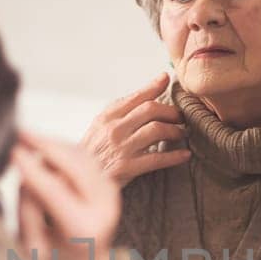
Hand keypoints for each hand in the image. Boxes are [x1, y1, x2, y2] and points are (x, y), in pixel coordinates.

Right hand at [12, 130, 120, 259]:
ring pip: (77, 155)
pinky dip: (60, 148)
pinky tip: (42, 145)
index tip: (13, 152)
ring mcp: (111, 193)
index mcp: (85, 231)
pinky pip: (82, 155)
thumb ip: (28, 214)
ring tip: (26, 148)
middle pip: (73, 164)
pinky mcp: (110, 182)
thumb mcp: (34, 246)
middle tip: (18, 132)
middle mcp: (105, 209)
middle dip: (44, 145)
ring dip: (50, 148)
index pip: (54, 192)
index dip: (33, 169)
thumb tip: (23, 176)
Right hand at [79, 72, 190, 187]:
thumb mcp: (100, 127)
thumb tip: (143, 92)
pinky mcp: (127, 167)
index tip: (167, 80)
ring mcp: (121, 148)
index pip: (136, 97)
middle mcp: (114, 129)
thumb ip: (120, 111)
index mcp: (107, 117)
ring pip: (156, 130)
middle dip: (171, 112)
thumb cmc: (93, 153)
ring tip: (181, 134)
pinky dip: (174, 156)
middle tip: (180, 117)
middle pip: (150, 110)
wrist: (76, 179)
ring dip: (175, 131)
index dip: (154, 87)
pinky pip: (157, 158)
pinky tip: (184, 156)